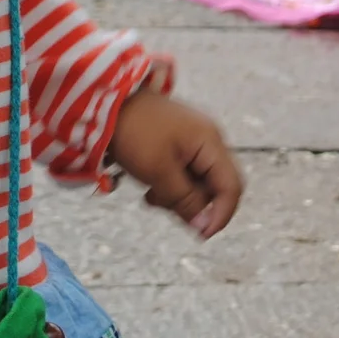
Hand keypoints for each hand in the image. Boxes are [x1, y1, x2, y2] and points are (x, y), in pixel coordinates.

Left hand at [108, 89, 243, 238]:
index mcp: (210, 143)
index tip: (201, 234)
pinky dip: (170, 186)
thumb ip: (186, 200)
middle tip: (164, 206)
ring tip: (151, 195)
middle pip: (215, 186)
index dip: (221, 214)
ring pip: (197, 183)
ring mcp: (193, 141)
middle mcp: (208, 141)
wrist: (106, 102)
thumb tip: (205, 228)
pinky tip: (149, 189)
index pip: (232, 187)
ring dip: (177, 196)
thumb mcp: (159, 171)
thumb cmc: (134, 132)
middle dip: (194, 204)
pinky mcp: (178, 144)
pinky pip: (183, 174)